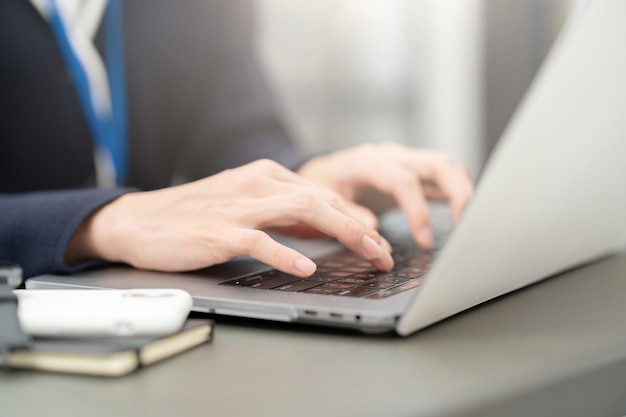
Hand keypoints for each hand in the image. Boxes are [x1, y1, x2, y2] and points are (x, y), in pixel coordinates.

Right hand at [66, 159, 392, 275]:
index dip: (356, 218)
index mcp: (265, 176)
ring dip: (341, 233)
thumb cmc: (194, 216)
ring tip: (367, 252)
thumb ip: (283, 216)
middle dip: (360, 227)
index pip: (323, 194)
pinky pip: (259, 241)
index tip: (379, 241)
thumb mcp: (245, 207)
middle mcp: (257, 184)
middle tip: (385, 251)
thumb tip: (322, 232)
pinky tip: (305, 266)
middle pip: (322, 200)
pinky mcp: (219, 231)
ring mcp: (239, 206)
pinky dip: (285, 253)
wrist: (140, 221)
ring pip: (302, 211)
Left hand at [297, 142, 473, 248]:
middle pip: (439, 164)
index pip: (404, 181)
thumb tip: (373, 230)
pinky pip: (444, 176)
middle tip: (466, 229)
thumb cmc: (320, 185)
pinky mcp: (414, 170)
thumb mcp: (322, 200)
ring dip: (465, 192)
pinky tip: (464, 216)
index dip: (418, 211)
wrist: (321, 170)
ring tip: (470, 225)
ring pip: (448, 166)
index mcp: (368, 161)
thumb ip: (347, 213)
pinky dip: (458, 193)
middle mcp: (393, 155)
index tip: (425, 241)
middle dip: (460, 195)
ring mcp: (406, 160)